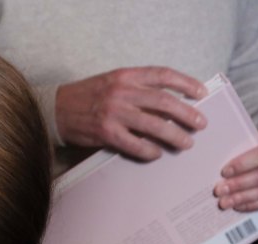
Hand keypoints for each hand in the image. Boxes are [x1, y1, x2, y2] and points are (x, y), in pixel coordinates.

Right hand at [55, 66, 208, 160]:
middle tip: (200, 124)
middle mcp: (122, 92)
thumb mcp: (112, 82)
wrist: (56, 110)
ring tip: (185, 143)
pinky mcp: (106, 133)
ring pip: (154, 124)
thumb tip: (167, 103)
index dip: (186, 83)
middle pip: (164, 101)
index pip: (163, 75)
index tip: (201, 93)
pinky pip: (135, 144)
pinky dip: (149, 150)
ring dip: (174, 135)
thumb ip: (136, 88)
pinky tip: (157, 154)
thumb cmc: (86, 97)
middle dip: (187, 113)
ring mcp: (114, 113)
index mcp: (125, 75)